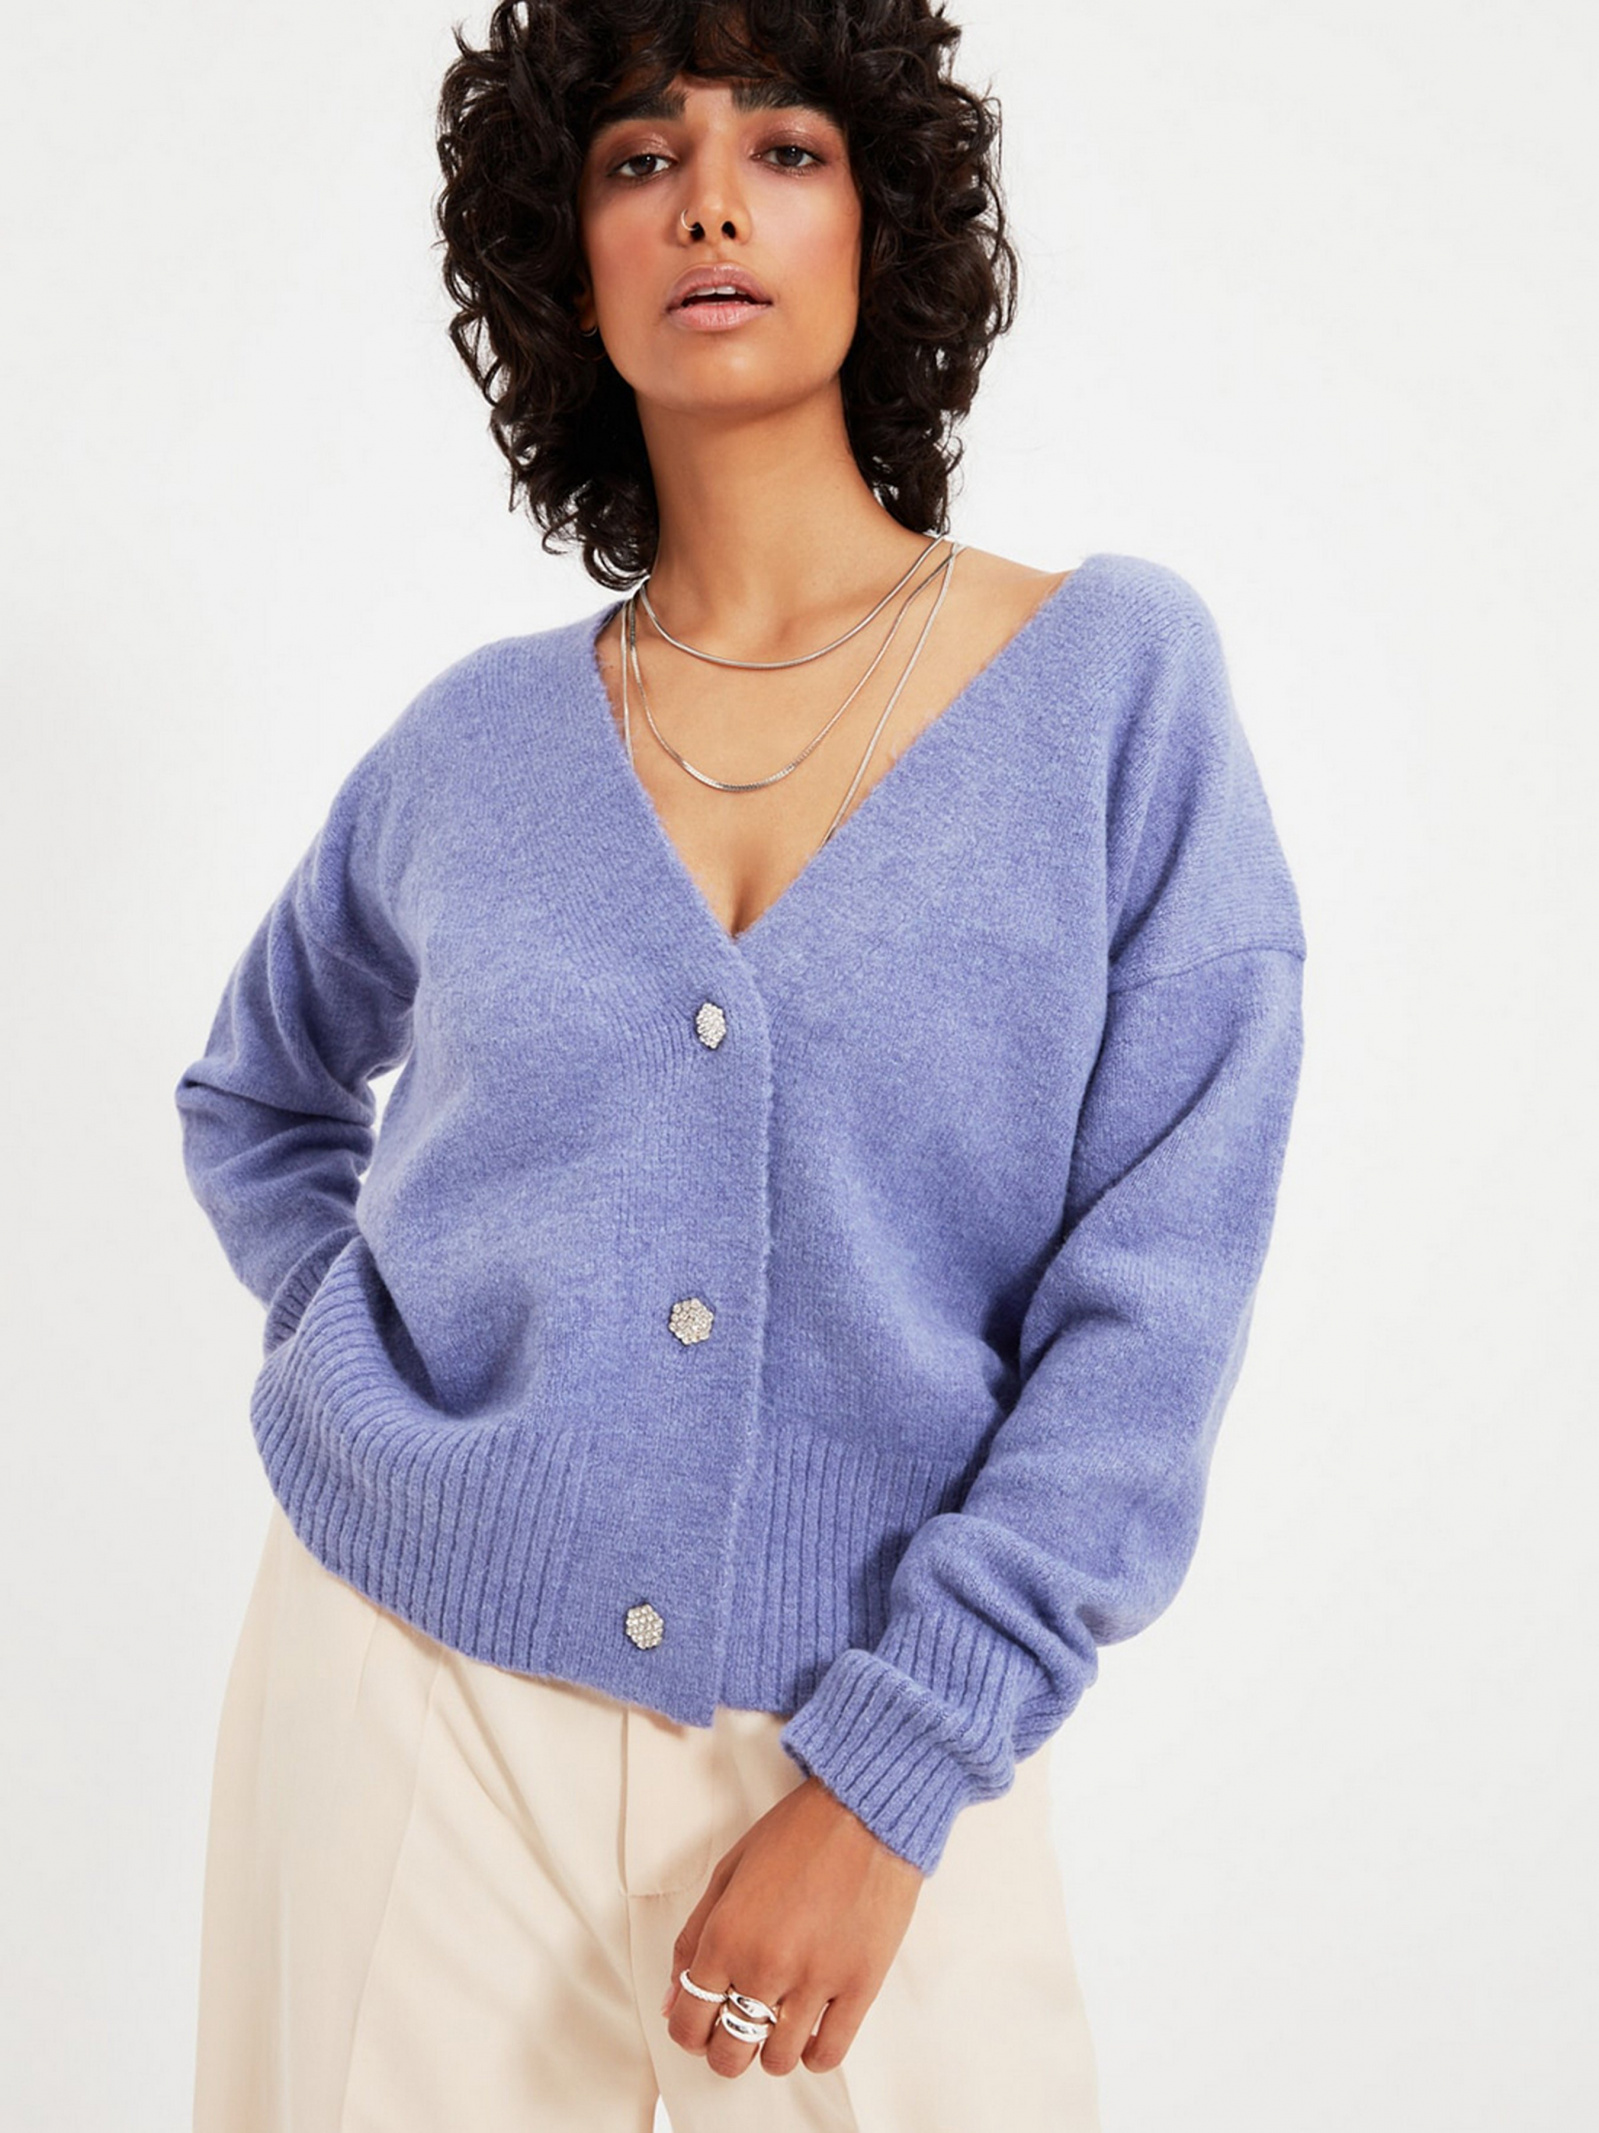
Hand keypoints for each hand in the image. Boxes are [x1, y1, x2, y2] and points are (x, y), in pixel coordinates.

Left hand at [660, 1773, 924, 2078]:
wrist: (864, 1811)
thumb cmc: (795, 1833)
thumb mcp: (728, 1872)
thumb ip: (693, 1937)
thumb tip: (672, 1999)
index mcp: (726, 1936)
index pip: (688, 2023)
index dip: (689, 2032)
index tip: (701, 2023)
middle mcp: (765, 1966)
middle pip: (729, 2054)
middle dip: (725, 2049)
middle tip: (737, 2027)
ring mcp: (815, 1980)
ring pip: (777, 2061)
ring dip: (771, 2048)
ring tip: (779, 2019)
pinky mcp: (859, 1986)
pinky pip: (828, 2054)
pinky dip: (813, 2053)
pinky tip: (811, 2027)